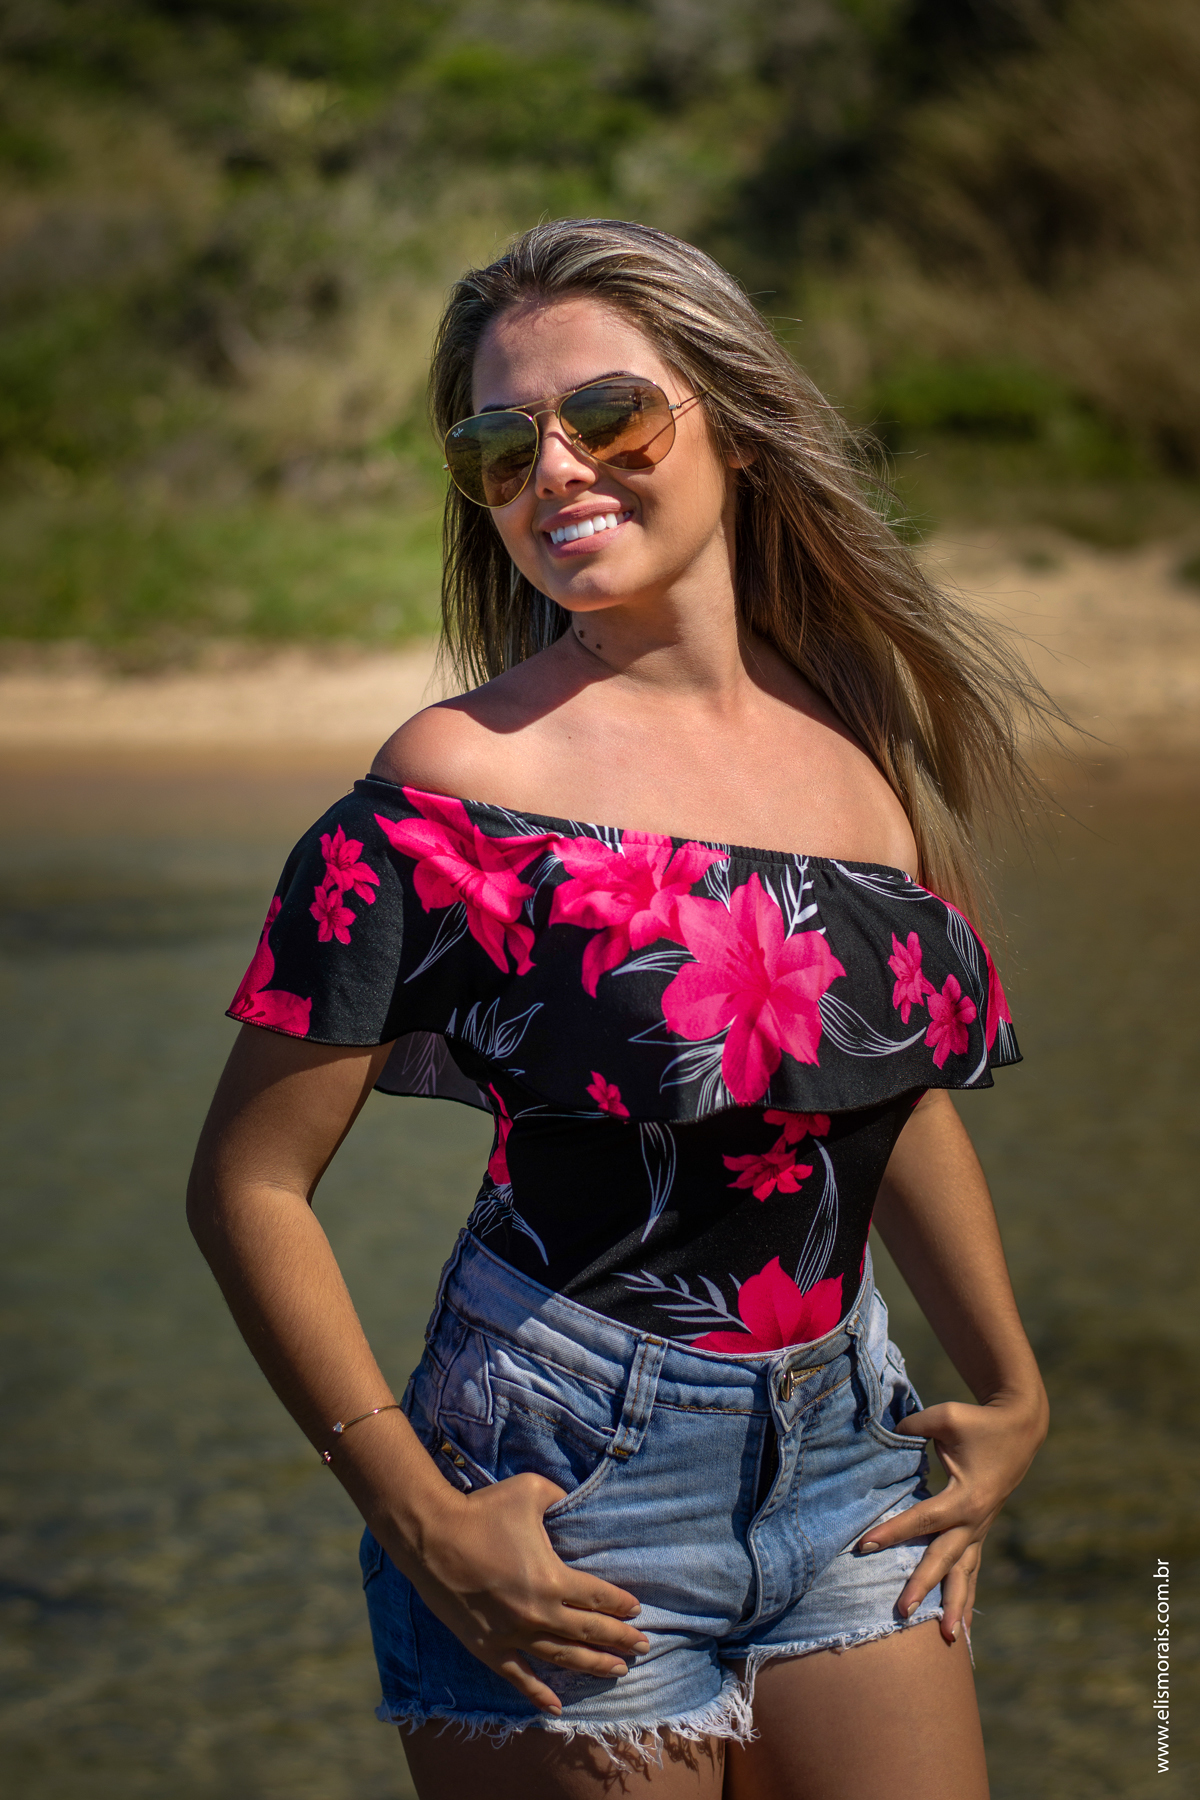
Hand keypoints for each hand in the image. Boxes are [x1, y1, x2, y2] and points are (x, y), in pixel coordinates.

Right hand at [386, 1471, 649, 1713]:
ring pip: (562, 1658)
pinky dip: (539, 1694)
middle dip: (619, 1640)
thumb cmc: (483, 1510)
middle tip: (642, 1647)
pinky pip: (518, 1677)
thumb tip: (571, 1500)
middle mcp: (539, 1614)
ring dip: (592, 1665)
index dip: (620, 1604)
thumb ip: (560, 1497)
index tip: (636, 1611)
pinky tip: (557, 1706)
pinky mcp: (488, 1647)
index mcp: (553, 1579)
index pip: (598, 1597)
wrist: (433, 1536)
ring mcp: (513, 1635)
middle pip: (588, 1632)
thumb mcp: (532, 1490)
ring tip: (617, 1670)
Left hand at [856, 1391, 1047, 1645]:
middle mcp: (975, 1521)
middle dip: (922, 1586)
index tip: (864, 1545)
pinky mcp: (980, 1533)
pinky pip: (971, 1570)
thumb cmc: (978, 1422)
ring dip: (956, 1607)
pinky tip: (961, 1625)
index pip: (923, 1518)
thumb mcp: (944, 1418)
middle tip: (901, 1611)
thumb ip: (912, 1428)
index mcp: (966, 1496)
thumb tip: (884, 1433)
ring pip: (965, 1575)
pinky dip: (966, 1597)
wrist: (1020, 1429)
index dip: (893, 1531)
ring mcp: (980, 1530)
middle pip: (944, 1558)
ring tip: (949, 1639)